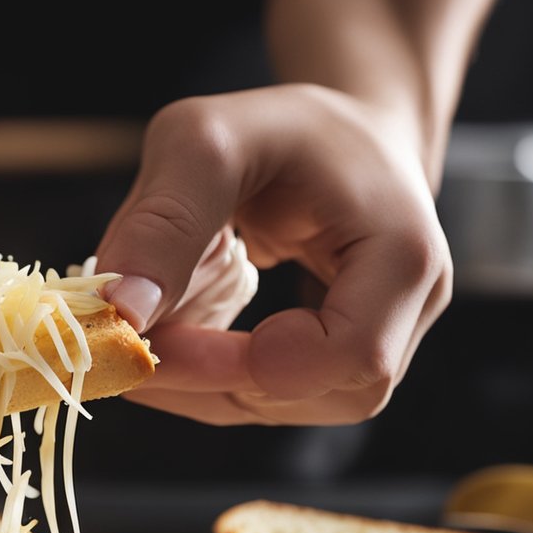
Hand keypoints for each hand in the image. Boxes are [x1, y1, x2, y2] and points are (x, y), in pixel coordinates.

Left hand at [96, 84, 451, 424]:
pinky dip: (208, 380)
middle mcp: (410, 311)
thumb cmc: (277, 127)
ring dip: (201, 387)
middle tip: (127, 347)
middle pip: (318, 395)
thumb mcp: (206, 140)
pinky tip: (166, 340)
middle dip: (209, 381)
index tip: (158, 337)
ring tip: (141, 336)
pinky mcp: (340, 359)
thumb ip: (165, 219)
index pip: (350, 357)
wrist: (335, 133)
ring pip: (289, 406)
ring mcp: (383, 340)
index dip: (245, 365)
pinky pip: (273, 395)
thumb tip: (121, 312)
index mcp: (403, 254)